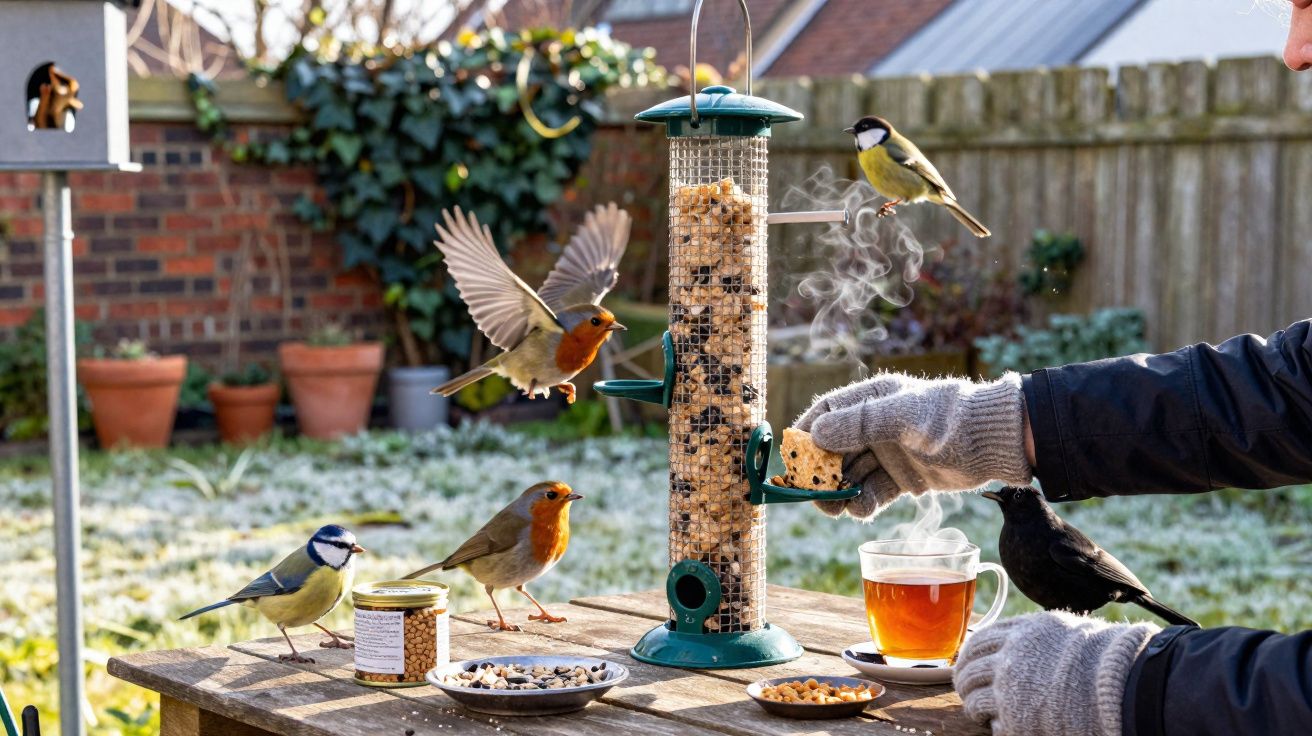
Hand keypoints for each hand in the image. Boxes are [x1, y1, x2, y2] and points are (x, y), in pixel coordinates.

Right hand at [793, 373, 1031, 519]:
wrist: (994, 442)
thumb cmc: (949, 419)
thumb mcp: (903, 417)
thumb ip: (860, 424)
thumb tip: (817, 435)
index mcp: (873, 400)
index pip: (828, 412)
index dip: (807, 433)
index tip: (791, 456)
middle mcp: (876, 426)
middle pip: (835, 449)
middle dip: (820, 472)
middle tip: (810, 495)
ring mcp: (890, 453)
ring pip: (852, 474)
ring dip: (839, 492)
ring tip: (833, 509)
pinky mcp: (904, 478)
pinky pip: (874, 492)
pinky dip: (863, 502)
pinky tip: (860, 511)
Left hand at [953, 611, 1158, 735]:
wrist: (1120, 687)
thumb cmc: (1102, 659)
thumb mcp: (1064, 630)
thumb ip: (1036, 635)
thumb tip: (1023, 637)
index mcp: (1020, 633)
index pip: (979, 641)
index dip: (969, 654)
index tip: (966, 662)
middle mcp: (1009, 659)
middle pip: (969, 670)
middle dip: (964, 681)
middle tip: (965, 689)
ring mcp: (1009, 690)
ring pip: (973, 699)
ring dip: (974, 706)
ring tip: (979, 712)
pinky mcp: (1015, 720)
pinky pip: (993, 724)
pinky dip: (995, 726)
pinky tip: (1004, 726)